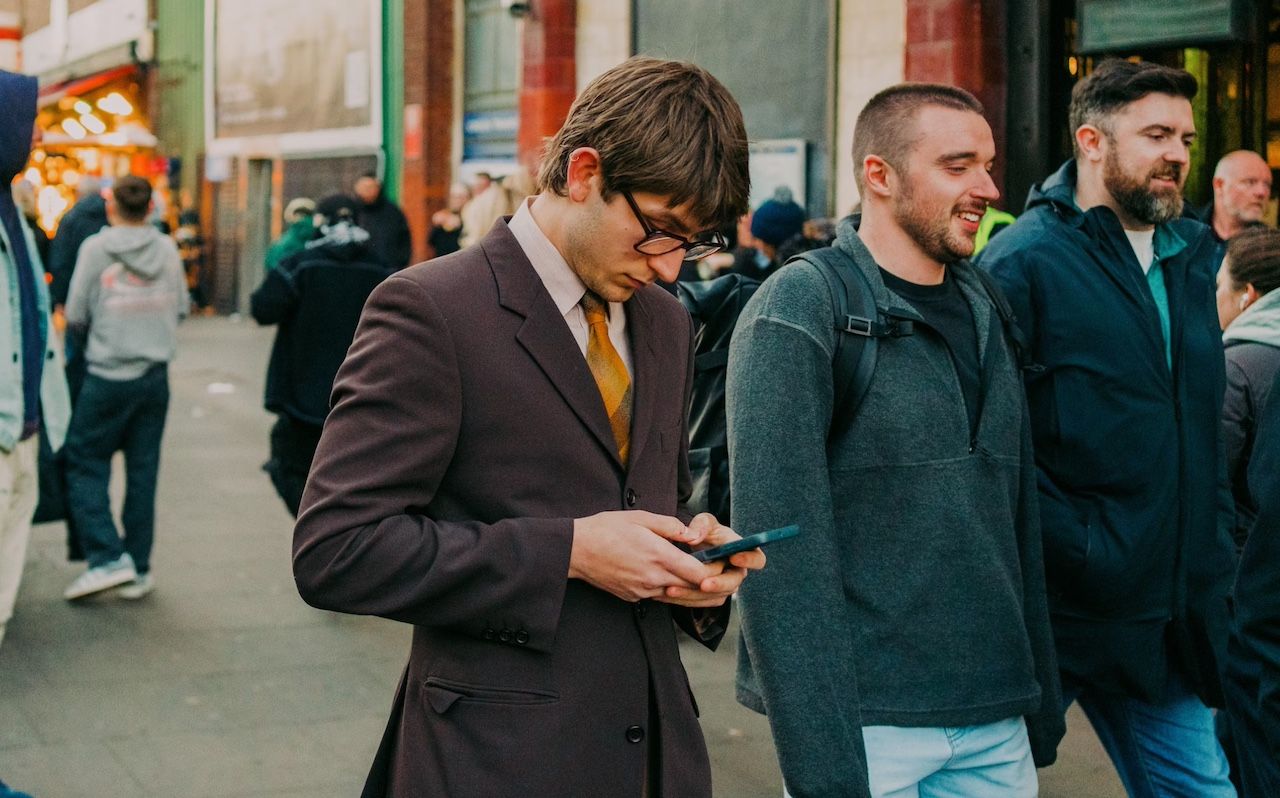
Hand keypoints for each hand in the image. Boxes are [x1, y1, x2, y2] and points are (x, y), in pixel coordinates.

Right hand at [569, 511, 711, 602]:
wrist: (575, 550)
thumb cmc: (605, 529)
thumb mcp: (639, 517)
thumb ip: (670, 526)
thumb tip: (691, 534)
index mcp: (658, 556)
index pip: (698, 574)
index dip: (715, 572)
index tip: (723, 565)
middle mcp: (653, 578)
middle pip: (693, 590)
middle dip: (712, 586)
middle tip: (726, 579)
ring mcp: (642, 591)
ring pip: (679, 599)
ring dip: (698, 595)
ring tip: (716, 591)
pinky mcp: (633, 597)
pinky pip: (661, 598)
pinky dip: (676, 595)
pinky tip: (683, 588)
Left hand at [658, 513, 765, 607]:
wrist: (694, 546)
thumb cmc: (706, 531)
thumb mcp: (704, 522)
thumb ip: (702, 525)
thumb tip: (695, 537)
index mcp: (742, 551)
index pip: (757, 558)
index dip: (749, 559)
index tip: (734, 556)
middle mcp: (736, 571)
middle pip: (734, 583)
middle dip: (719, 584)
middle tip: (704, 584)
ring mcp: (724, 585)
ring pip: (716, 596)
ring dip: (695, 595)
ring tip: (673, 590)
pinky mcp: (710, 595)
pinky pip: (701, 602)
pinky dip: (685, 599)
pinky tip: (668, 593)